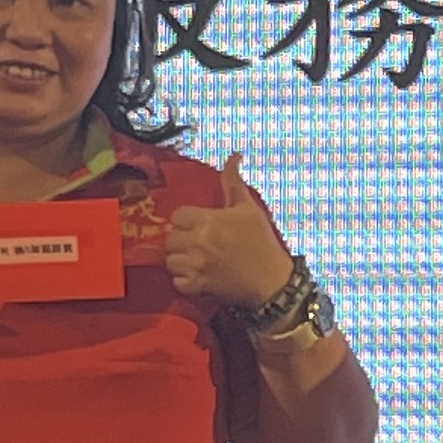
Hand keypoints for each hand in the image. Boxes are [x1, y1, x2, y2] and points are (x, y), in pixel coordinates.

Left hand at [161, 152, 299, 309]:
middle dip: (181, 238)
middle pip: (170, 238)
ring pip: (170, 260)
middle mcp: (198, 242)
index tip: (197, 224)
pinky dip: (183, 280)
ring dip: (179, 259)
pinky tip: (195, 276)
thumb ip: (234, 182)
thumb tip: (234, 156)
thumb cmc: (262, 242)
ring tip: (193, 259)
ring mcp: (195, 266)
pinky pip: (176, 281)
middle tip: (195, 242)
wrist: (272, 281)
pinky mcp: (197, 286)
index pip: (177, 216)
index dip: (186, 219)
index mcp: (209, 221)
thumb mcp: (249, 208)